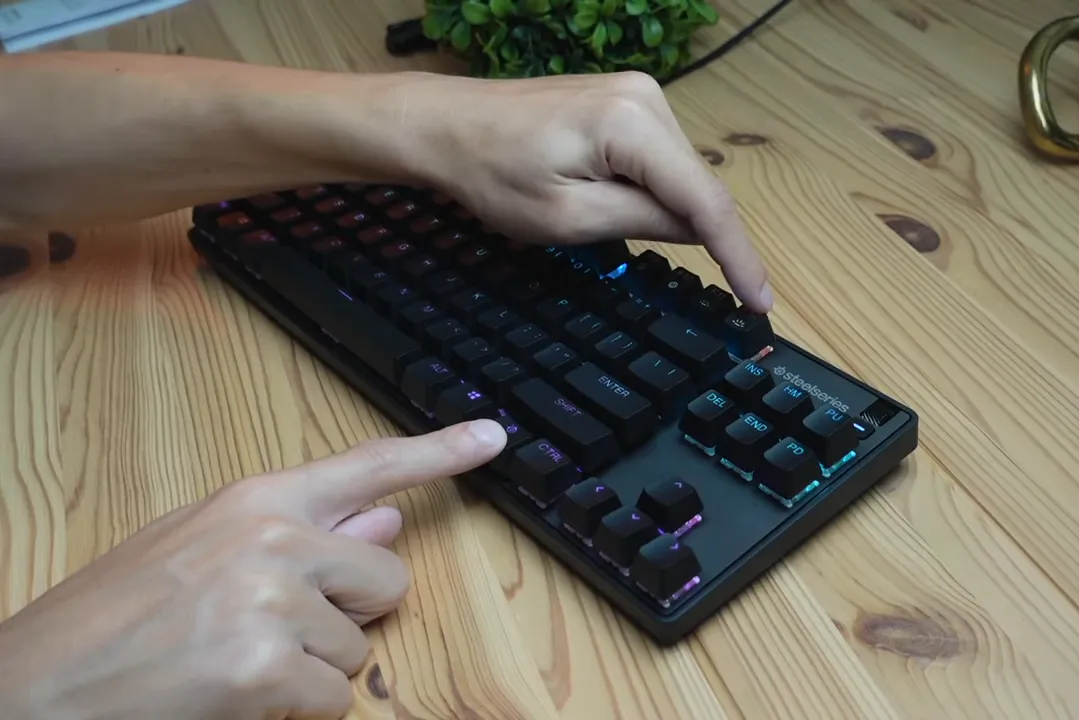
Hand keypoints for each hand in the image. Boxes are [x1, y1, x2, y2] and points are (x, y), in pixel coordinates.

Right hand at [0, 419, 507, 719]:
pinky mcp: (267, 668)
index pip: (368, 465)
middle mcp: (273, 538)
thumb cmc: (110, 622)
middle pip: (386, 582)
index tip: (493, 436)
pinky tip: (234, 698)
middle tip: (269, 632)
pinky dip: (294, 714)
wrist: (31, 689)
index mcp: (254, 501)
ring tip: (229, 663)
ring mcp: (272, 600)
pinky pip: (334, 701)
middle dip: (348, 617)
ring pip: (356, 651)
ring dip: (309, 672)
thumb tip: (383, 523)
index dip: (439, 451)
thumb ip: (296, 535)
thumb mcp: (197, 552)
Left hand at [390, 71, 772, 312]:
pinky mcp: (628, 102)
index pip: (704, 200)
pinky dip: (654, 191)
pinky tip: (613, 205)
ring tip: (598, 221)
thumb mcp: (567, 218)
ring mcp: (639, 95)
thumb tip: (700, 232)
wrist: (447, 125)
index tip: (761, 302)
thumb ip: (642, 222)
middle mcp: (647, 98)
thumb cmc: (491, 173)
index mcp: (631, 124)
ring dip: (667, 211)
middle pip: (697, 186)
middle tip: (670, 277)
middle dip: (698, 236)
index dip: (738, 255)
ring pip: (681, 175)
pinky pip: (661, 160)